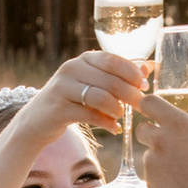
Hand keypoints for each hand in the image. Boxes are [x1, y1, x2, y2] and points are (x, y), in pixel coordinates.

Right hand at [29, 47, 147, 144]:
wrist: (37, 121)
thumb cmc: (72, 100)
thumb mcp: (94, 84)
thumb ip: (121, 75)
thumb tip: (151, 66)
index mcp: (83, 59)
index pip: (112, 60)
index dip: (132, 72)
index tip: (145, 85)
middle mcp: (71, 69)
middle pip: (109, 79)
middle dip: (129, 93)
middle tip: (140, 105)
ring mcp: (63, 88)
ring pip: (99, 96)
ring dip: (116, 108)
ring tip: (122, 116)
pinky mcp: (59, 109)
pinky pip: (89, 115)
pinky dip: (106, 122)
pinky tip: (114, 128)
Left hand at [138, 95, 187, 187]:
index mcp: (181, 126)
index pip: (150, 102)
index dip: (149, 104)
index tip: (155, 110)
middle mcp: (161, 141)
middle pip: (143, 129)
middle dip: (153, 132)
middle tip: (172, 142)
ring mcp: (151, 165)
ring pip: (148, 154)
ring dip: (159, 158)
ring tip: (184, 171)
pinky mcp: (148, 186)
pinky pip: (151, 176)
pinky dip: (161, 178)